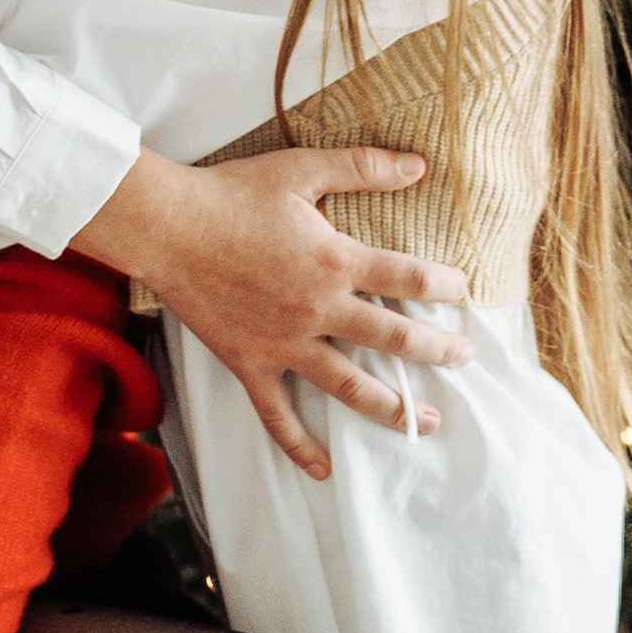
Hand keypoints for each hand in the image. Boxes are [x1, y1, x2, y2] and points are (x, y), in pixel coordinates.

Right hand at [77, 146, 471, 480]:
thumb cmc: (231, 194)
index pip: (409, 277)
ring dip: (394, 408)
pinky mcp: (251, 363)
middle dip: (438, 350)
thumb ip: (362, 166)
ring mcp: (285, 343)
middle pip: (394, 338)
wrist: (167, 227)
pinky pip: (278, 416)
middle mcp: (318, 309)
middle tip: (464, 358)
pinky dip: (301, 446)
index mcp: (336, 260)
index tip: (463, 292)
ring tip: (426, 422)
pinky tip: (325, 470)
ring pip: (351, 386)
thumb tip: (417, 163)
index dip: (445, 285)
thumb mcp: (301, 168)